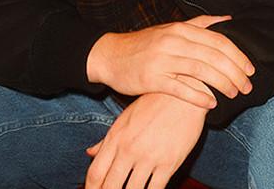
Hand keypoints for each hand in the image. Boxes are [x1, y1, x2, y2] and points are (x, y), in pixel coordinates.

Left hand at [83, 91, 208, 188]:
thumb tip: (89, 152)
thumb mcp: (125, 119)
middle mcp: (129, 149)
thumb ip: (107, 140)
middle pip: (110, 185)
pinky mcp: (169, 163)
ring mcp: (149, 157)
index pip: (96, 173)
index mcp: (115, 138)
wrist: (184, 94)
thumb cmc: (153, 104)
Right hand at [86, 15, 251, 110]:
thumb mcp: (171, 28)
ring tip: (234, 94)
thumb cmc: (144, 44)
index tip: (250, 70)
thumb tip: (227, 19)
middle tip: (247, 87)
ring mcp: (162, 60)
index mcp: (181, 30)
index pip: (218, 41)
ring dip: (222, 84)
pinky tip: (211, 103)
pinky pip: (180, 88)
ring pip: (201, 71)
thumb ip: (199, 24)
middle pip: (214, 56)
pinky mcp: (151, 79)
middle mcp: (173, 42)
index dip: (238, 56)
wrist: (110, 55)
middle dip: (235, 73)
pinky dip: (198, 96)